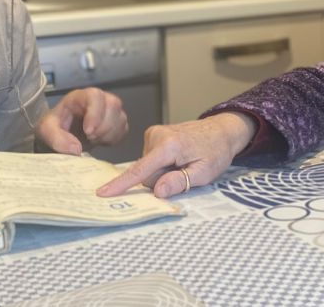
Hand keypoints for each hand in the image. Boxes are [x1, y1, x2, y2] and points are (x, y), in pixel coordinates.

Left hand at [38, 87, 127, 154]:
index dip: (95, 113)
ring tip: (92, 140)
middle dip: (103, 126)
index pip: (95, 96)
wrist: (61, 134)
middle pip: (113, 104)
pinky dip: (113, 139)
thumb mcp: (46, 131)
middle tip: (89, 138)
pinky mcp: (116, 122)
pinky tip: (100, 141)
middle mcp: (98, 99)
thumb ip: (56, 138)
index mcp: (80, 97)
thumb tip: (76, 148)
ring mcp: (110, 110)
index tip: (88, 132)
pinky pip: (123, 129)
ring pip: (120, 118)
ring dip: (108, 134)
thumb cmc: (54, 127)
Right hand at [97, 112, 256, 197]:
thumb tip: (157, 192)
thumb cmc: (215, 152)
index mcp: (169, 146)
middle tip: (184, 171)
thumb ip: (179, 182)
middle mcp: (156, 136)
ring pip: (147, 167)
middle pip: (145, 173)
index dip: (121, 184)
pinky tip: (177, 157)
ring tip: (183, 162)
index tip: (103, 192)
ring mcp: (153, 133)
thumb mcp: (204, 173)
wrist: (220, 130)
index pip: (141, 170)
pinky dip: (161, 163)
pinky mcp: (153, 134)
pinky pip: (149, 159)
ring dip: (162, 171)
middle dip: (161, 179)